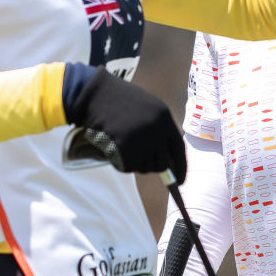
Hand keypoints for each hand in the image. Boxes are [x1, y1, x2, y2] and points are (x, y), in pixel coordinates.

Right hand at [62, 67, 186, 179]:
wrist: (95, 94)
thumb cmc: (118, 101)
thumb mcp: (146, 109)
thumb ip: (159, 131)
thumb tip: (167, 163)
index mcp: (165, 118)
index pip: (179, 149)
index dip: (181, 167)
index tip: (180, 181)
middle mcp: (157, 130)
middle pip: (162, 164)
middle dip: (151, 166)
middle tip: (137, 156)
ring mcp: (142, 140)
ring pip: (145, 168)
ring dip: (135, 163)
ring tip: (123, 144)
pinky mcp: (126, 149)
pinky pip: (128, 168)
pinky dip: (121, 162)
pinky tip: (114, 146)